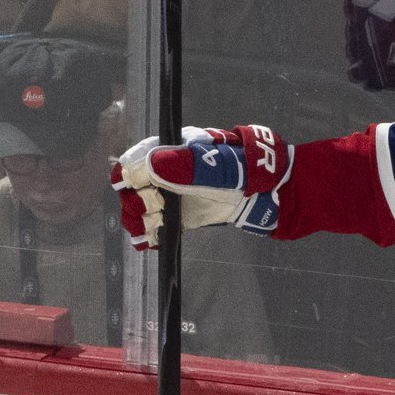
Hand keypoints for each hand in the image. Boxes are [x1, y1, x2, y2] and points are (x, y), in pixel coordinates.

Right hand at [111, 125, 289, 248]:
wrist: (266, 192)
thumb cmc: (243, 170)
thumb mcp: (219, 165)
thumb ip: (189, 165)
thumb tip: (152, 164)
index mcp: (171, 151)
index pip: (138, 159)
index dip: (130, 173)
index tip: (128, 185)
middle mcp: (166, 173)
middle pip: (134, 187)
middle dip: (134, 200)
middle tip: (148, 209)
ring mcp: (171, 195)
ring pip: (142, 209)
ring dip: (138, 221)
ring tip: (145, 230)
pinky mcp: (179, 215)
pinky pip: (157, 225)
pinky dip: (150, 235)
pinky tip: (149, 242)